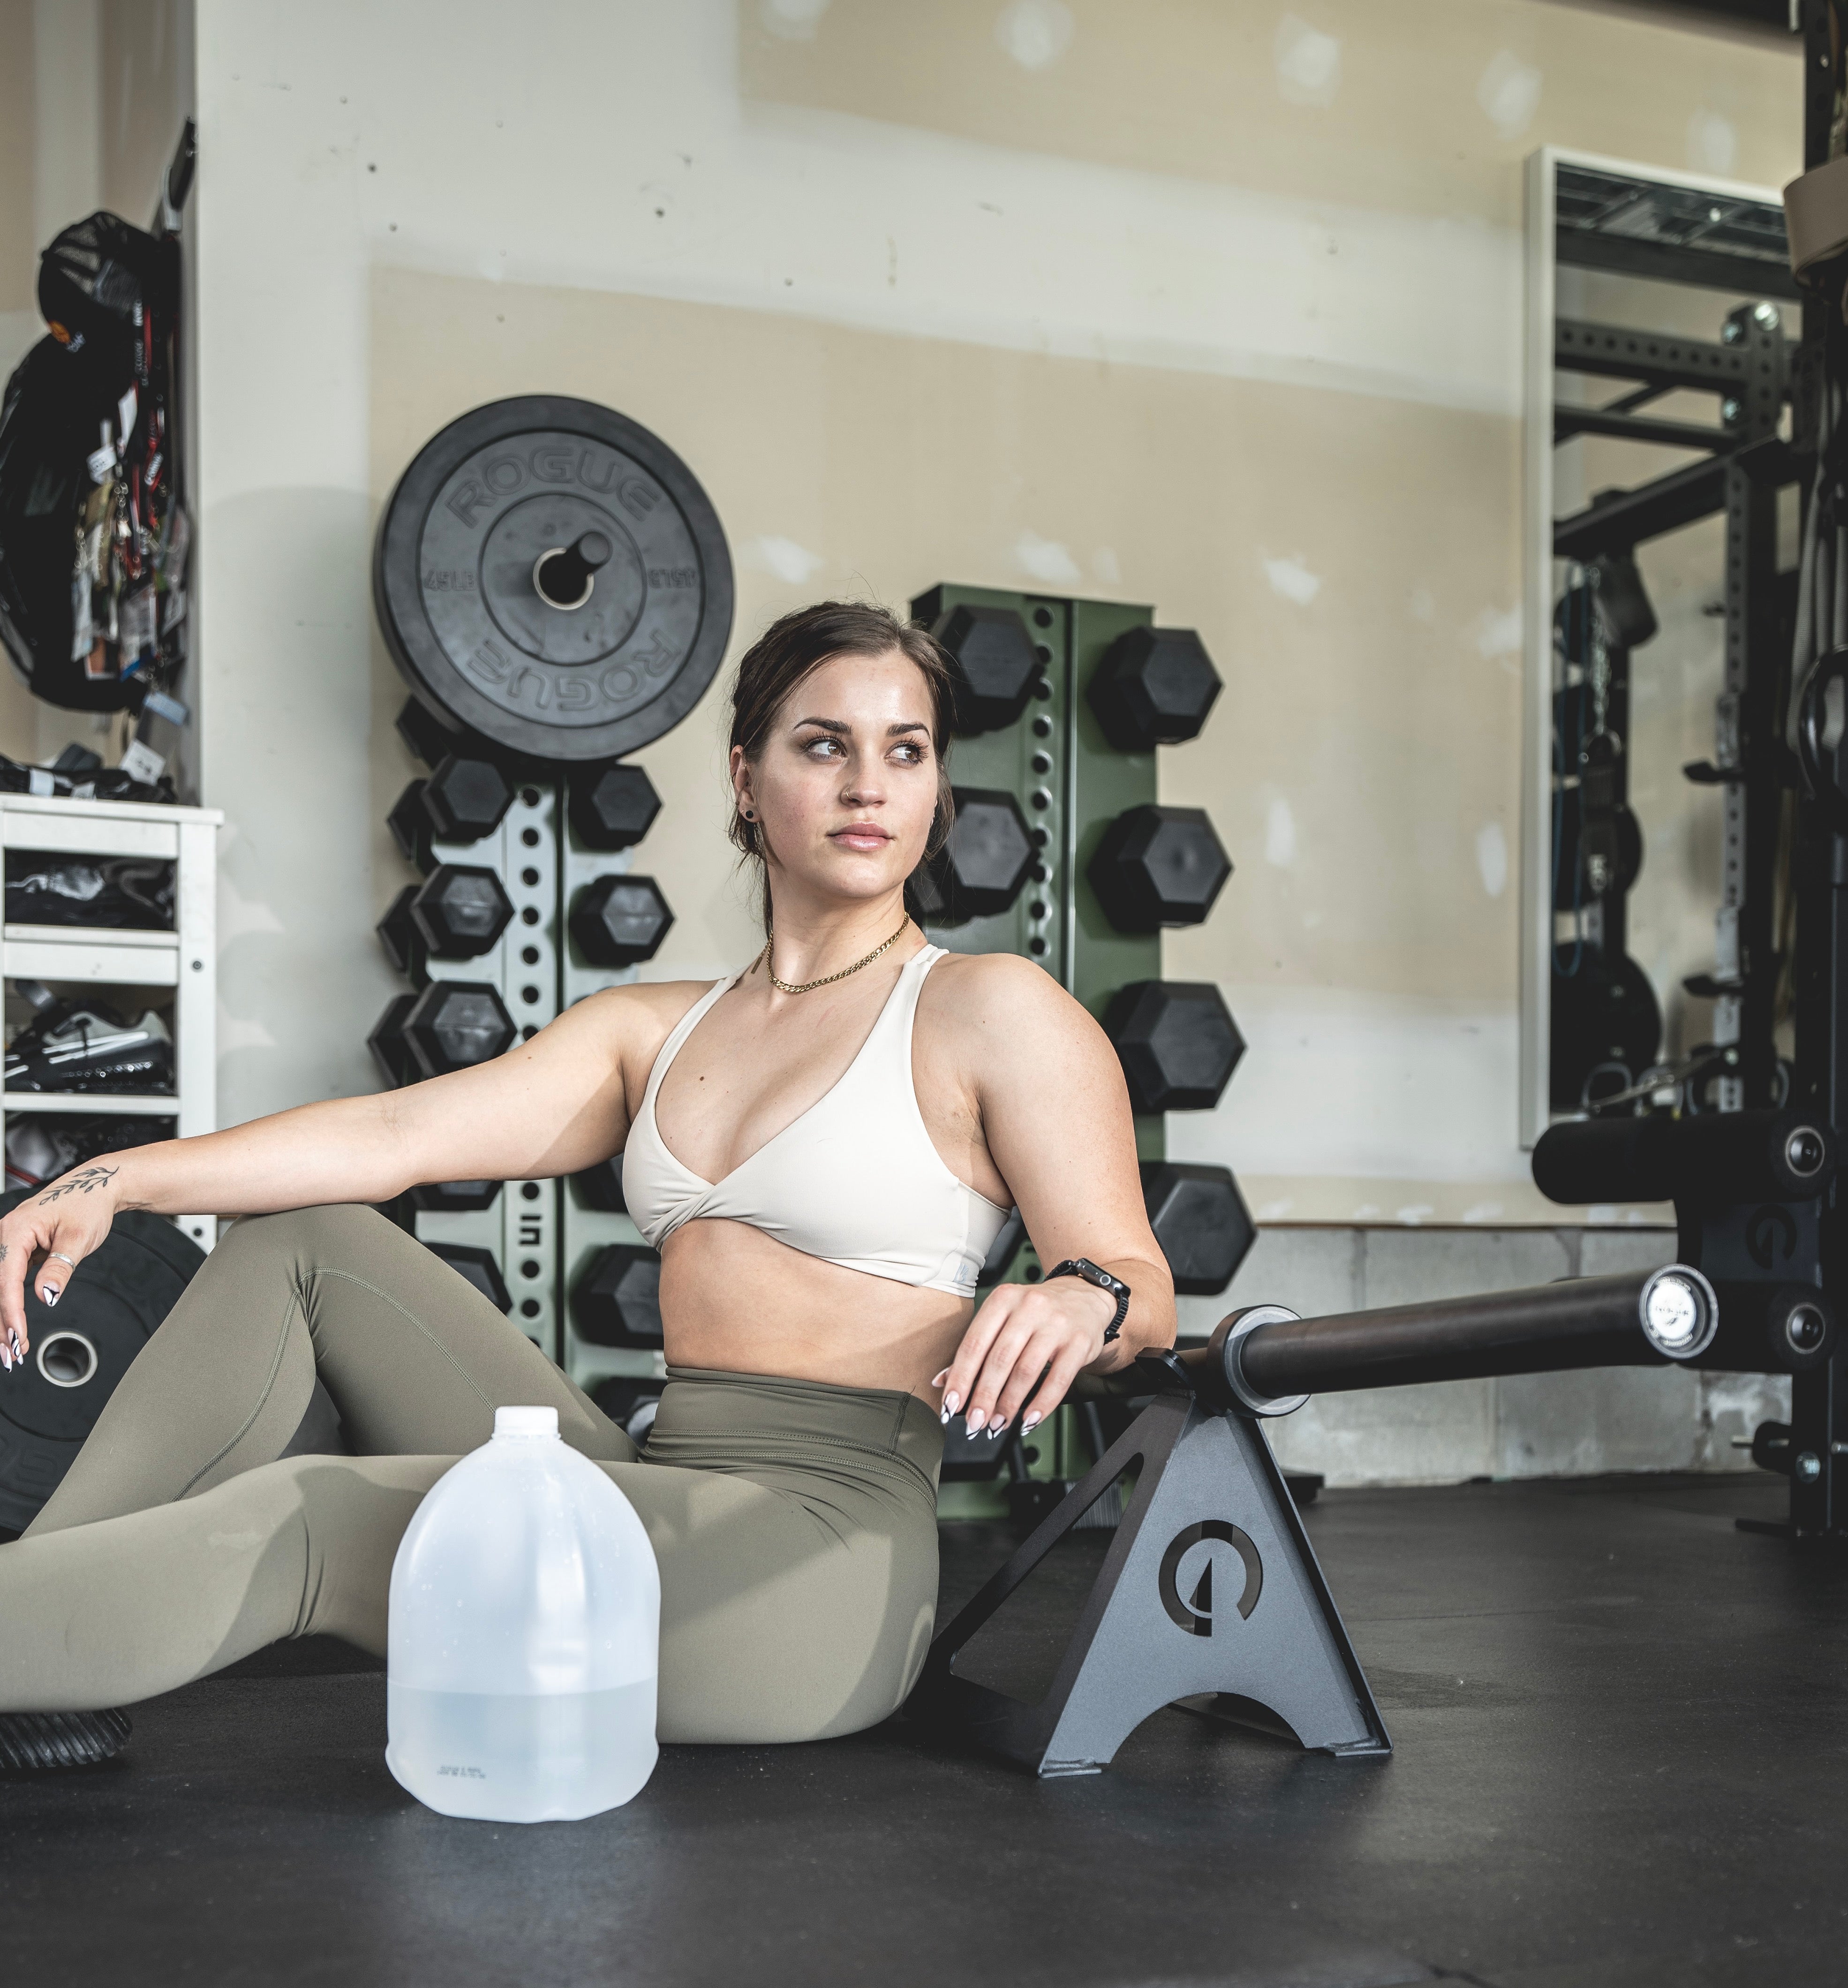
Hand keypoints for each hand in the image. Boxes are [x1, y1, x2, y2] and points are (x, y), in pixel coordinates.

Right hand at [0, 1162, 123, 1369]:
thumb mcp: (79, 1237)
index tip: (18, 1337)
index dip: (10, 1312)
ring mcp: (9, 1244)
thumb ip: (60, 1268)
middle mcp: (5, 1237)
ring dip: (2, 1319)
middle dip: (1, 1323)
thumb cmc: (89, 1203)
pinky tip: (14, 1327)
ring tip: (13, 1348)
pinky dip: (9, 1306)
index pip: (6, 1280)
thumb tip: (46, 1296)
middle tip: (11, 1355)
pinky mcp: (17, 1251)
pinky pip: (6, 1283)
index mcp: (14, 1230)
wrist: (97, 1186)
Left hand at [934, 1276, 1116, 1440]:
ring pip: (1026, 1371)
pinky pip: (1058, 1380)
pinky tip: (1028, 1419)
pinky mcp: (1079, 1342)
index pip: (974, 1343)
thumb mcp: (1004, 1318)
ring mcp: (1056, 1324)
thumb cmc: (1037, 1313)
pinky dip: (1041, 1405)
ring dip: (1008, 1404)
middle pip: (999, 1360)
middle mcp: (1029, 1307)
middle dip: (983, 1397)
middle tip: (974, 1421)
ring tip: (998, 1423)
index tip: (952, 1404)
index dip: (961, 1377)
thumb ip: (976, 1348)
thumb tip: (942, 1380)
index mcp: (1003, 1299)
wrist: (1085, 1297)